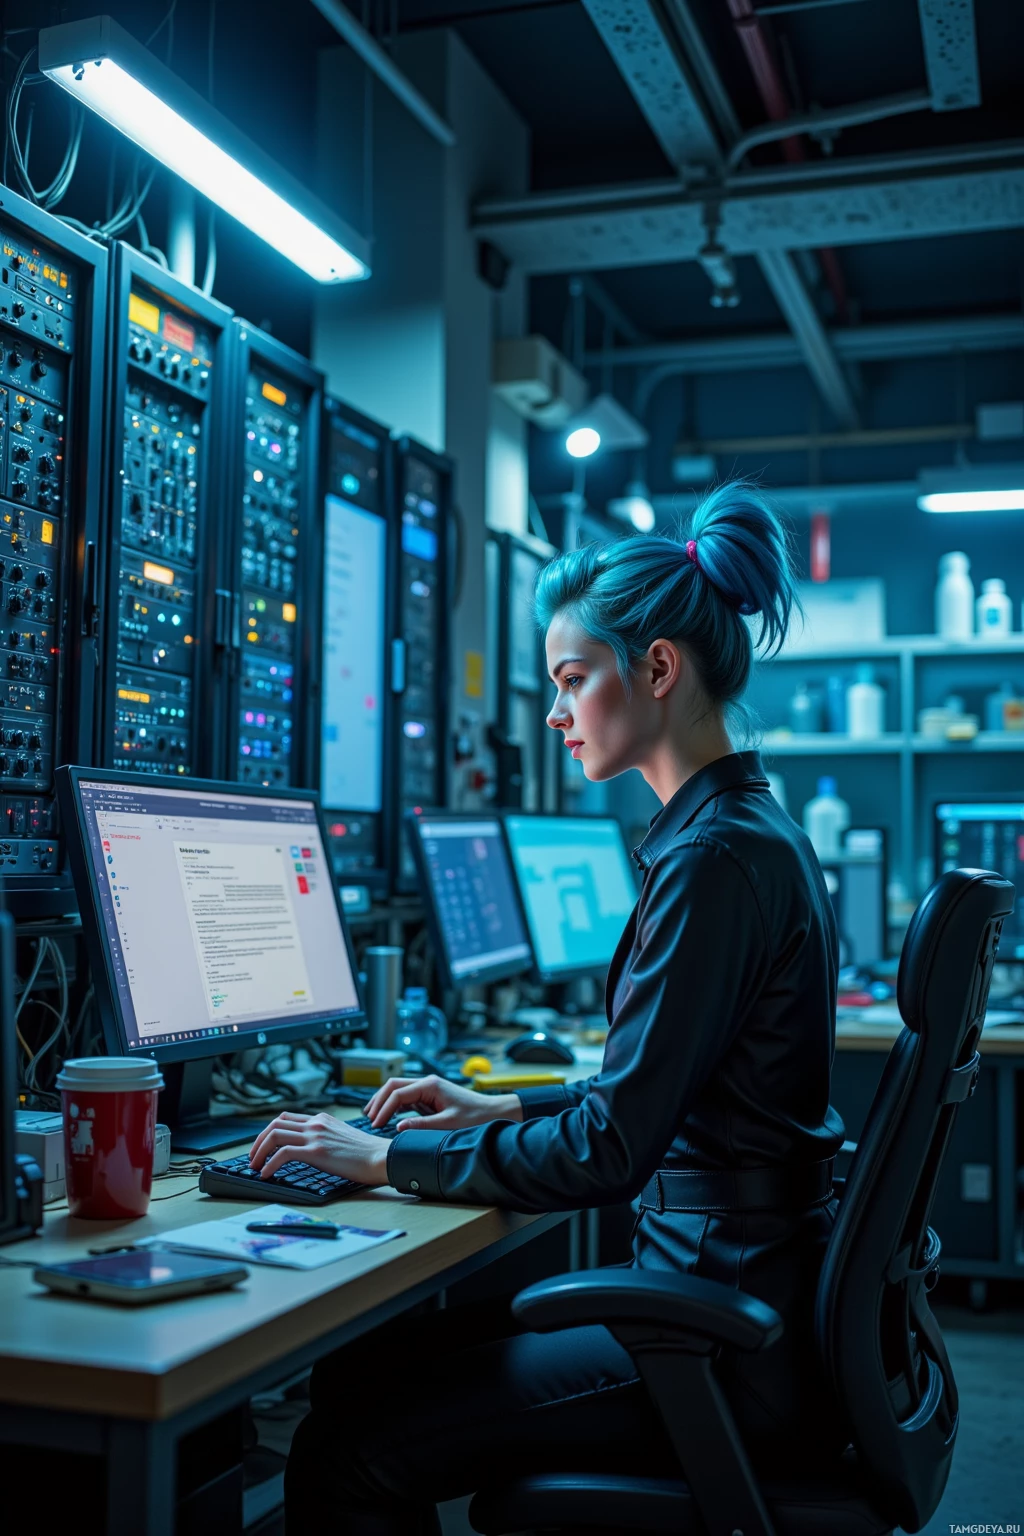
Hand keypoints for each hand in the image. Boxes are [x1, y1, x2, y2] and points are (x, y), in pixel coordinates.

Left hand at [249, 1112, 389, 1185]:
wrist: (382, 1157)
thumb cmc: (367, 1153)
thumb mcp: (342, 1138)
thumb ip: (325, 1138)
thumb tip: (310, 1151)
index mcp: (322, 1119)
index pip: (286, 1118)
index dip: (268, 1132)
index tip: (262, 1147)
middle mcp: (316, 1123)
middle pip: (274, 1124)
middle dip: (258, 1142)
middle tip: (253, 1158)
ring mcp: (315, 1135)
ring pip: (274, 1135)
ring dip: (259, 1152)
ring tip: (255, 1167)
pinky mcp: (317, 1151)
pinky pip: (283, 1153)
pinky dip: (270, 1164)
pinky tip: (267, 1175)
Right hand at [365, 1075, 523, 1132]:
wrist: (493, 1112)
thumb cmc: (475, 1117)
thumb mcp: (448, 1124)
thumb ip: (422, 1125)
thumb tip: (397, 1127)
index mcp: (430, 1085)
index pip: (398, 1093)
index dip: (384, 1109)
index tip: (376, 1124)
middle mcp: (427, 1083)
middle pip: (393, 1086)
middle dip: (379, 1101)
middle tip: (369, 1118)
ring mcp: (428, 1089)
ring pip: (398, 1090)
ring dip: (385, 1101)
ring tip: (372, 1116)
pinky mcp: (430, 1097)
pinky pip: (407, 1098)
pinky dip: (395, 1106)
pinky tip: (388, 1117)